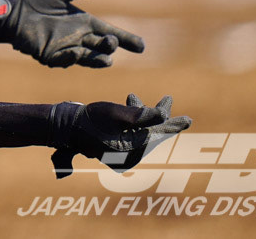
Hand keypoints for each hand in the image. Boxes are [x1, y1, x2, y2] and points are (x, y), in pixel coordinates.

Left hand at [0, 0, 145, 67]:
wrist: (12, 8)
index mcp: (84, 23)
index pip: (110, 33)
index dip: (127, 40)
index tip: (142, 46)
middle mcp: (78, 37)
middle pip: (102, 46)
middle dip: (110, 46)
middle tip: (113, 41)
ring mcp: (65, 48)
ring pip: (87, 57)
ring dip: (96, 57)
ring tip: (106, 57)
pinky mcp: (49, 55)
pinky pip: (63, 60)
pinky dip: (71, 58)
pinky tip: (76, 53)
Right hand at [50, 94, 190, 178]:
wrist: (67, 126)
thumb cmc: (90, 117)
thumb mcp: (115, 113)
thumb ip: (140, 115)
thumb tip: (163, 115)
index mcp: (131, 150)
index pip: (157, 135)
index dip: (172, 124)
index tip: (188, 120)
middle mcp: (129, 158)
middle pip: (152, 135)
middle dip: (156, 116)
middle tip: (168, 99)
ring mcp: (123, 157)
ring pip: (143, 134)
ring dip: (141, 116)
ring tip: (132, 97)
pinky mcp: (118, 152)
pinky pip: (134, 136)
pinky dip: (134, 122)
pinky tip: (129, 107)